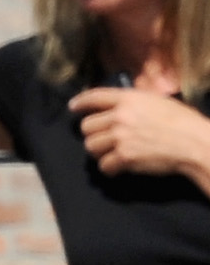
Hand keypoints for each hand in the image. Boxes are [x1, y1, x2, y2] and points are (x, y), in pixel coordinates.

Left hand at [69, 88, 209, 192]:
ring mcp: (121, 137)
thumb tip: (120, 106)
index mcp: (129, 98)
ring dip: (99, 152)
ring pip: (91, 147)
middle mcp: (121, 116)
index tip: (73, 107)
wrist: (191, 141)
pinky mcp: (124, 157)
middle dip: (93, 134)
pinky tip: (119, 166)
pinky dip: (110, 168)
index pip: (96, 96)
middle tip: (104, 139)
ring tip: (113, 152)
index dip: (81, 102)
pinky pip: (103, 165)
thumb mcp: (156, 101)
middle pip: (87, 126)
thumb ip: (134, 102)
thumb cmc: (180, 121)